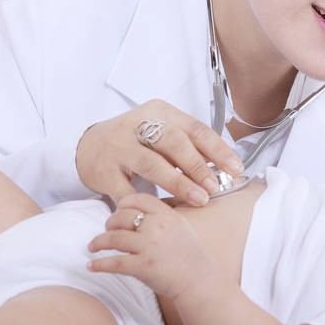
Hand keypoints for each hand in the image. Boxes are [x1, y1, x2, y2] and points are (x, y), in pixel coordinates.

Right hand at [76, 99, 242, 205]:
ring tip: (199, 198)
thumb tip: (225, 166)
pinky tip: (160, 212)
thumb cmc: (136, 141)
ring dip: (179, 183)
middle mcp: (137, 124)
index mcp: (159, 111)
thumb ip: (189, 145)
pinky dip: (144, 202)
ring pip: (152, 164)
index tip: (235, 168)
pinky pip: (126, 189)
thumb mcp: (162, 133)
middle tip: (214, 186)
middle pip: (174, 142)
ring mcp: (119, 146)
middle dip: (198, 166)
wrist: (89, 146)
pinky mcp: (103, 169)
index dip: (217, 149)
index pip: (194, 128)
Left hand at [86, 193, 224, 297]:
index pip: (138, 199)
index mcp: (167, 215)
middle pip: (121, 217)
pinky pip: (114, 263)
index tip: (117, 211)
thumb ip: (162, 217)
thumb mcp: (181, 227)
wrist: (200, 280)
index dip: (123, 204)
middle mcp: (157, 227)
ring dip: (98, 242)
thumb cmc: (191, 256)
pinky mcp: (143, 267)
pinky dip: (99, 264)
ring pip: (113, 238)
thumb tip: (140, 213)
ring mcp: (149, 246)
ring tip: (93, 246)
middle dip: (109, 223)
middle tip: (105, 231)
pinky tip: (91, 266)